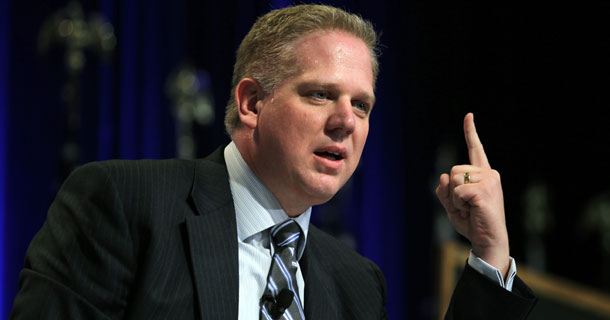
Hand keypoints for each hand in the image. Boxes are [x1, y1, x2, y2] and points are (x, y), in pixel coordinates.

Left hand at [436, 113, 509, 275]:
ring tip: (469, 209)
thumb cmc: (472, 223)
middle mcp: (489, 173)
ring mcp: (489, 181)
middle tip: (466, 206)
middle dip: (452, 191)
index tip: (469, 115)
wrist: (487, 240)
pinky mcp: (485, 190)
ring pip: (454, 178)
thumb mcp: (452, 205)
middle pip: (453, 170)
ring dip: (455, 198)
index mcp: (483, 174)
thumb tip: (443, 175)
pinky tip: (471, 211)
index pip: (476, 149)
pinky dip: (458, 203)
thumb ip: (445, 190)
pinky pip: (457, 190)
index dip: (470, 132)